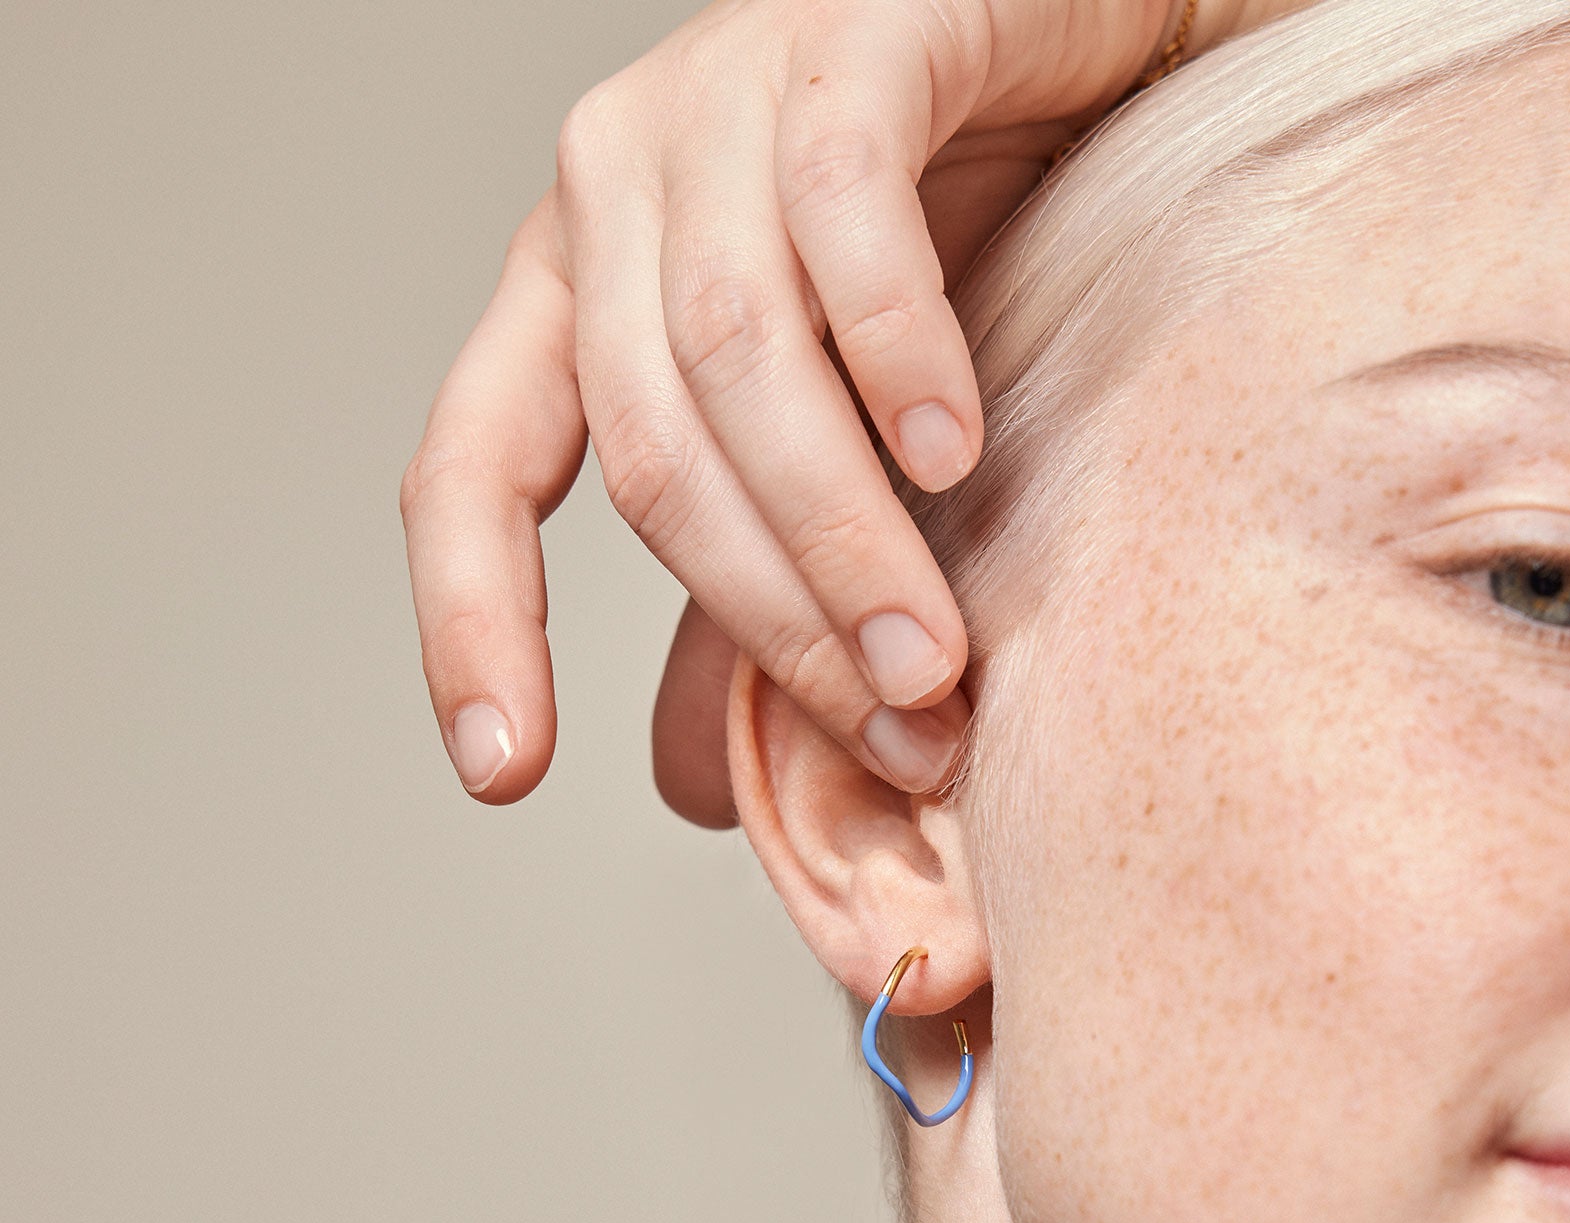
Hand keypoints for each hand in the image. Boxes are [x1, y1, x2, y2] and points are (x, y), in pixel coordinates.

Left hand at [402, 0, 1228, 825]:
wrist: (1089, 39)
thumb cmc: (959, 237)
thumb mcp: (834, 439)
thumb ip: (754, 595)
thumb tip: (689, 791)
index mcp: (576, 288)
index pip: (472, 469)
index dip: (473, 624)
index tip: (501, 774)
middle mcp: (613, 184)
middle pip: (648, 447)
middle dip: (771, 616)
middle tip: (895, 727)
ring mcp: (716, 92)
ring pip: (733, 349)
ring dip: (839, 529)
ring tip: (932, 650)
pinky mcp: (845, 26)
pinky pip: (840, 201)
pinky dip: (893, 344)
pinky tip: (953, 446)